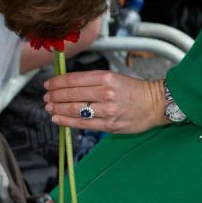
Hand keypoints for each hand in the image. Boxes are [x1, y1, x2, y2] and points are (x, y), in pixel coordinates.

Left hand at [43, 71, 168, 133]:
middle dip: (54, 96)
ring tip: (49, 107)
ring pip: (75, 109)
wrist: (155, 104)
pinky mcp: (108, 125)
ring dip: (58, 108)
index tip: (48, 84)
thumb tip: (68, 84)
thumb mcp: (114, 77)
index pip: (74, 79)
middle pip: (72, 94)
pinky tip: (57, 118)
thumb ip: (93, 81)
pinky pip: (83, 124)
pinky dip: (67, 121)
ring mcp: (107, 110)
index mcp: (106, 78)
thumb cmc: (135, 90)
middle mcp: (105, 93)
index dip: (57, 82)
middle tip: (46, 97)